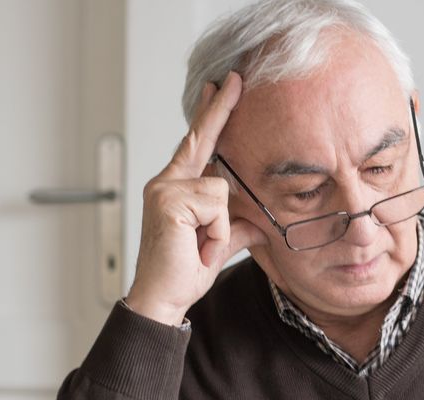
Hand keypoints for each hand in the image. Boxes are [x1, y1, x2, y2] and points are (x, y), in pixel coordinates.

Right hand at [125, 71, 265, 324]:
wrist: (163, 299)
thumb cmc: (182, 273)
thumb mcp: (219, 246)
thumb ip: (236, 228)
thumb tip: (260, 222)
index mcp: (175, 188)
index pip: (197, 145)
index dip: (210, 116)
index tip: (220, 88)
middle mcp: (166, 182)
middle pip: (201, 140)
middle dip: (220, 110)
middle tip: (235, 77)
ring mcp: (165, 189)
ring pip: (221, 189)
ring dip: (220, 225)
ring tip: (201, 246)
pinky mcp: (170, 200)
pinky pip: (216, 204)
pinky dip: (215, 231)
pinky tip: (196, 245)